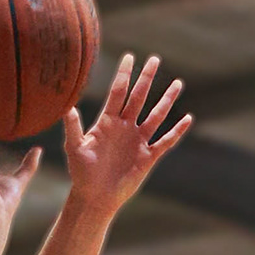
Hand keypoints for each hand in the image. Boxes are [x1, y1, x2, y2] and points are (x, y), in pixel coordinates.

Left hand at [63, 53, 189, 215]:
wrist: (95, 197)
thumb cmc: (82, 173)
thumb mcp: (75, 149)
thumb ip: (73, 128)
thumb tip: (66, 108)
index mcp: (108, 122)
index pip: (118, 92)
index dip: (124, 74)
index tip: (130, 56)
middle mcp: (125, 127)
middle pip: (139, 97)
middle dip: (147, 78)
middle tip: (155, 59)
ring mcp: (138, 141)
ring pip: (155, 115)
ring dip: (166, 100)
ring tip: (177, 83)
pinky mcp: (148, 157)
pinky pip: (165, 141)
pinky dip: (176, 131)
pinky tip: (187, 119)